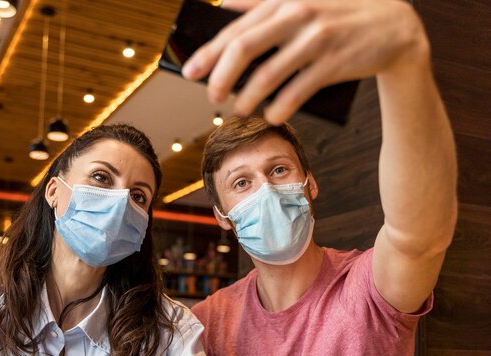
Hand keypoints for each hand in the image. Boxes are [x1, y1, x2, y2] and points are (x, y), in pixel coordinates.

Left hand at [183, 0, 427, 122]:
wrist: (395, 27)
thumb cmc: (339, 15)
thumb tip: (223, 4)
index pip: (235, 28)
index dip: (208, 53)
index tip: (189, 73)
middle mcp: (297, 14)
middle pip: (243, 49)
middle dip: (221, 78)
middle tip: (213, 97)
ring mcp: (316, 39)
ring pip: (267, 75)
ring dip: (248, 98)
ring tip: (239, 109)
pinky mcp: (333, 63)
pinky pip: (296, 91)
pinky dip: (280, 107)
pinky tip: (272, 116)